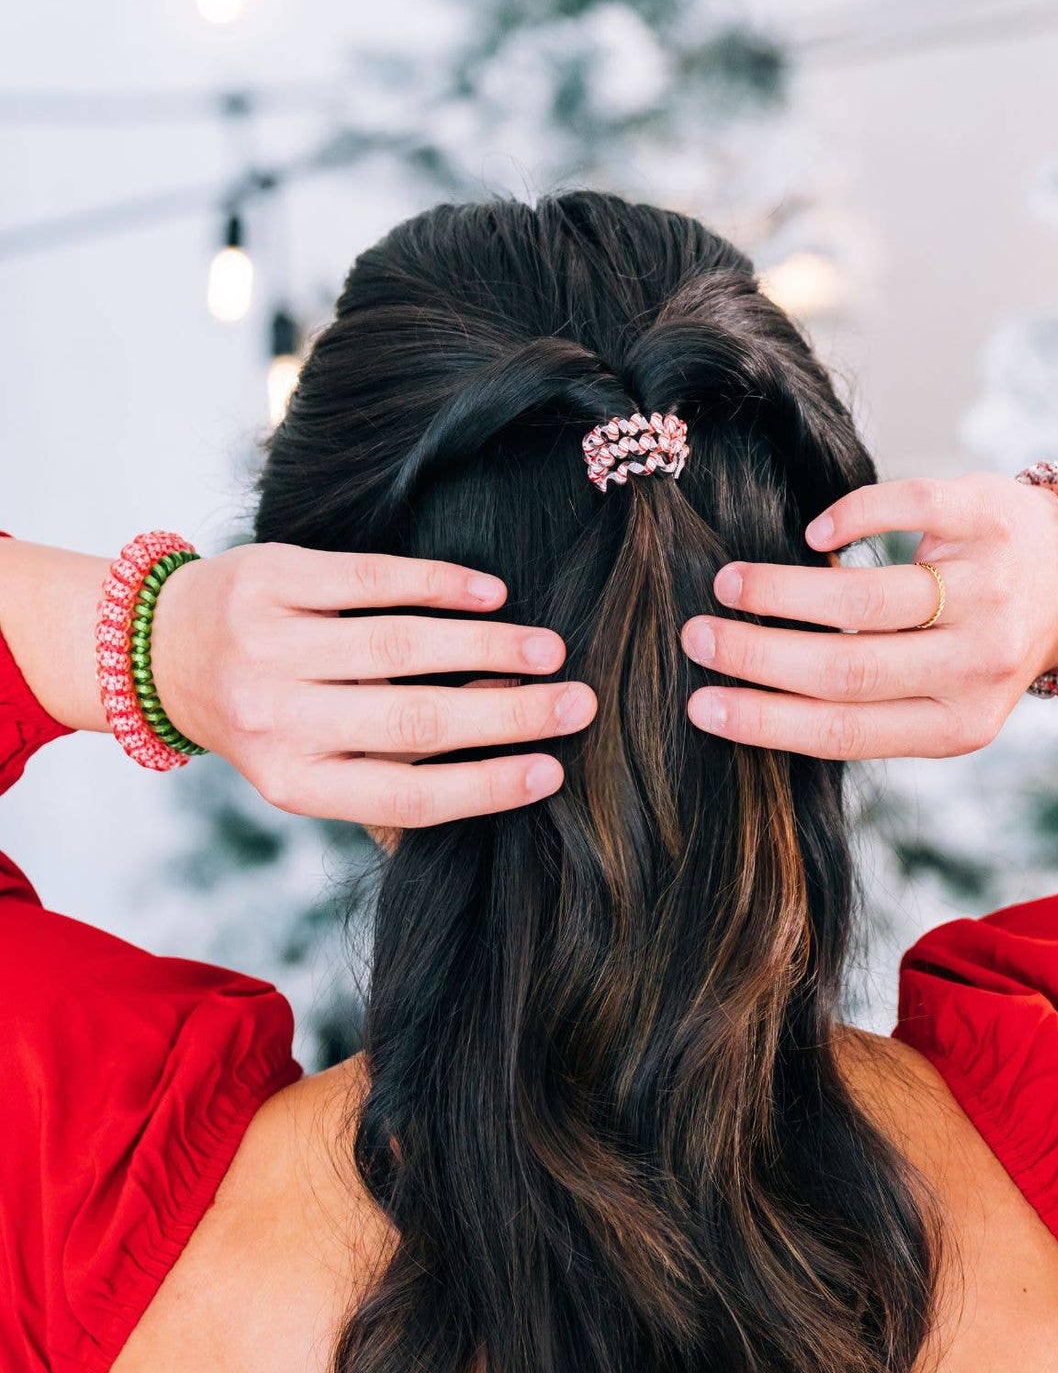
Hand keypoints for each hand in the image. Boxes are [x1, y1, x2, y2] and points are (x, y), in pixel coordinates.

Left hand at [151, 543, 595, 825]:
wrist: (164, 650)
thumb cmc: (268, 719)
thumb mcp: (310, 767)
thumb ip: (390, 774)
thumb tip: (506, 772)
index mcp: (294, 782)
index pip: (407, 794)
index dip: (486, 786)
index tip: (554, 771)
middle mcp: (276, 719)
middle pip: (415, 720)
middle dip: (509, 714)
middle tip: (578, 704)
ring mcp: (268, 645)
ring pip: (399, 644)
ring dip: (487, 645)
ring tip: (549, 649)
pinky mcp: (270, 579)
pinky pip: (369, 579)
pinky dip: (439, 585)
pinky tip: (491, 593)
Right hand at [679, 473, 1057, 760]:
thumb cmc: (977, 645)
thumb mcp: (942, 700)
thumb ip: (871, 706)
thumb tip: (754, 702)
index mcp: (956, 725)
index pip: (844, 730)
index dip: (765, 720)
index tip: (699, 705)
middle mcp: (977, 665)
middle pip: (847, 667)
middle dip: (757, 654)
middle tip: (695, 636)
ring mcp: (987, 590)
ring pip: (866, 598)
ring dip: (783, 590)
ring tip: (729, 584)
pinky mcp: (987, 520)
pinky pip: (906, 511)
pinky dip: (850, 521)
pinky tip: (816, 537)